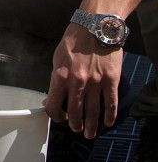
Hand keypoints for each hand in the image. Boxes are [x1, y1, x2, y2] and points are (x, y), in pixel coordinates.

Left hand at [44, 24, 122, 138]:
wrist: (95, 27)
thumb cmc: (74, 42)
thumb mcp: (57, 60)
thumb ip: (55, 80)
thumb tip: (50, 99)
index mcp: (60, 76)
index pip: (54, 105)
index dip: (55, 115)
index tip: (59, 118)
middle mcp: (78, 82)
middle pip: (75, 113)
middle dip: (74, 125)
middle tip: (77, 129)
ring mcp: (96, 82)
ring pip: (93, 112)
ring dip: (91, 126)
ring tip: (90, 133)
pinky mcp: (111, 80)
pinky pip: (110, 104)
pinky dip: (109, 116)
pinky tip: (107, 122)